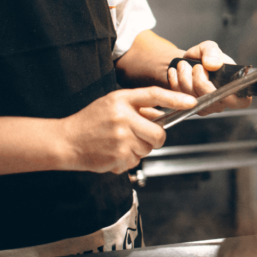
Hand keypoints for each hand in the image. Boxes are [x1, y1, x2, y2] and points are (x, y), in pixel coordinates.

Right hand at [60, 87, 195, 173]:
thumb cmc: (89, 121)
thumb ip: (136, 106)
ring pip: (148, 149)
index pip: (154, 95)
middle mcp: (122, 117)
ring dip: (139, 149)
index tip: (190, 101)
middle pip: (158, 133)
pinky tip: (113, 152)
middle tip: (144, 137)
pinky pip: (136, 161)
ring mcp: (121, 138)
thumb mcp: (111, 104)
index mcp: (121, 100)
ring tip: (119, 142)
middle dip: (156, 138)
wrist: (66, 141)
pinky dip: (128, 159)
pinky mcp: (118, 156)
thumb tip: (160, 113)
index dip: (175, 98)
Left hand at [168, 40, 252, 114]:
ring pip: (195, 100)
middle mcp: (224, 102)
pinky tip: (176, 73)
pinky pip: (182, 100)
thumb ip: (212, 51)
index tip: (209, 74)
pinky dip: (176, 84)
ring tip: (183, 65)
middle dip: (198, 80)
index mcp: (236, 88)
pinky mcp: (192, 109)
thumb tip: (212, 64)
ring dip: (185, 79)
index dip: (227, 93)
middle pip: (212, 99)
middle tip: (195, 66)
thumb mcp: (209, 48)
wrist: (186, 64)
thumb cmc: (203, 58)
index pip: (241, 101)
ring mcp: (208, 107)